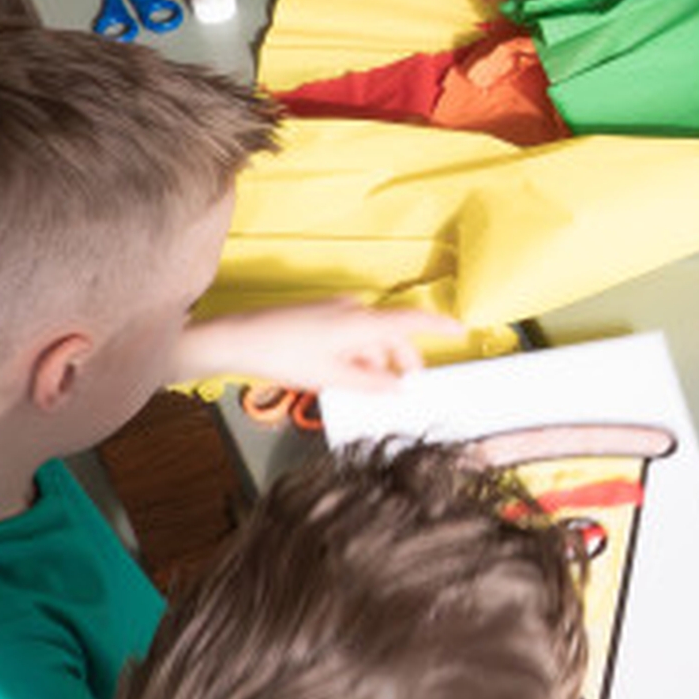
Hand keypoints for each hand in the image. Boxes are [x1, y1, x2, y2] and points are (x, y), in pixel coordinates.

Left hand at [175, 298, 444, 391]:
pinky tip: (344, 375)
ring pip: (370, 336)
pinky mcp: (320, 315)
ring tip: (365, 388)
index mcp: (361, 322)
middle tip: (405, 385)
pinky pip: (351, 333)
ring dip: (375, 360)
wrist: (238, 338)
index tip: (460, 330)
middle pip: (392, 333)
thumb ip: (370, 383)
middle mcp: (353, 310)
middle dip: (402, 359)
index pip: (412, 321)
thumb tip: (397, 388)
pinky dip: (357, 353)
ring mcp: (335, 311)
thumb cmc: (282, 354)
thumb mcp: (332, 378)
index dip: (439, 326)